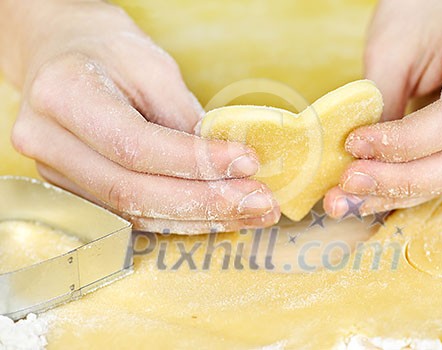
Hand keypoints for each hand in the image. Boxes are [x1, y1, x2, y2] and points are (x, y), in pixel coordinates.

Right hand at [2, 1, 279, 232]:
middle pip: (133, 192)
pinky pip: (132, 216)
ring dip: (200, 219)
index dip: (195, 161)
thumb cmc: (109, 50)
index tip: (247, 162)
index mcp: (64, 95)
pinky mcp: (75, 190)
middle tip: (260, 202)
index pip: (135, 146)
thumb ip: (184, 119)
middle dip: (206, 202)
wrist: (63, 54)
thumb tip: (230, 166)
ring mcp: (56, 173)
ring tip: (251, 212)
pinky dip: (180, 218)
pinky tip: (219, 215)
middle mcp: (50, 142)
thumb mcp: (152, 67)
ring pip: (134, 213)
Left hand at [324, 0, 441, 217]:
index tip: (356, 143)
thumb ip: (381, 102)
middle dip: (404, 179)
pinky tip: (365, 196)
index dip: (407, 141)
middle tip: (349, 182)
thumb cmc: (416, 14)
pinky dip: (402, 189)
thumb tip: (357, 159)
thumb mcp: (391, 48)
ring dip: (398, 194)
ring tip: (346, 199)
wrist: (440, 6)